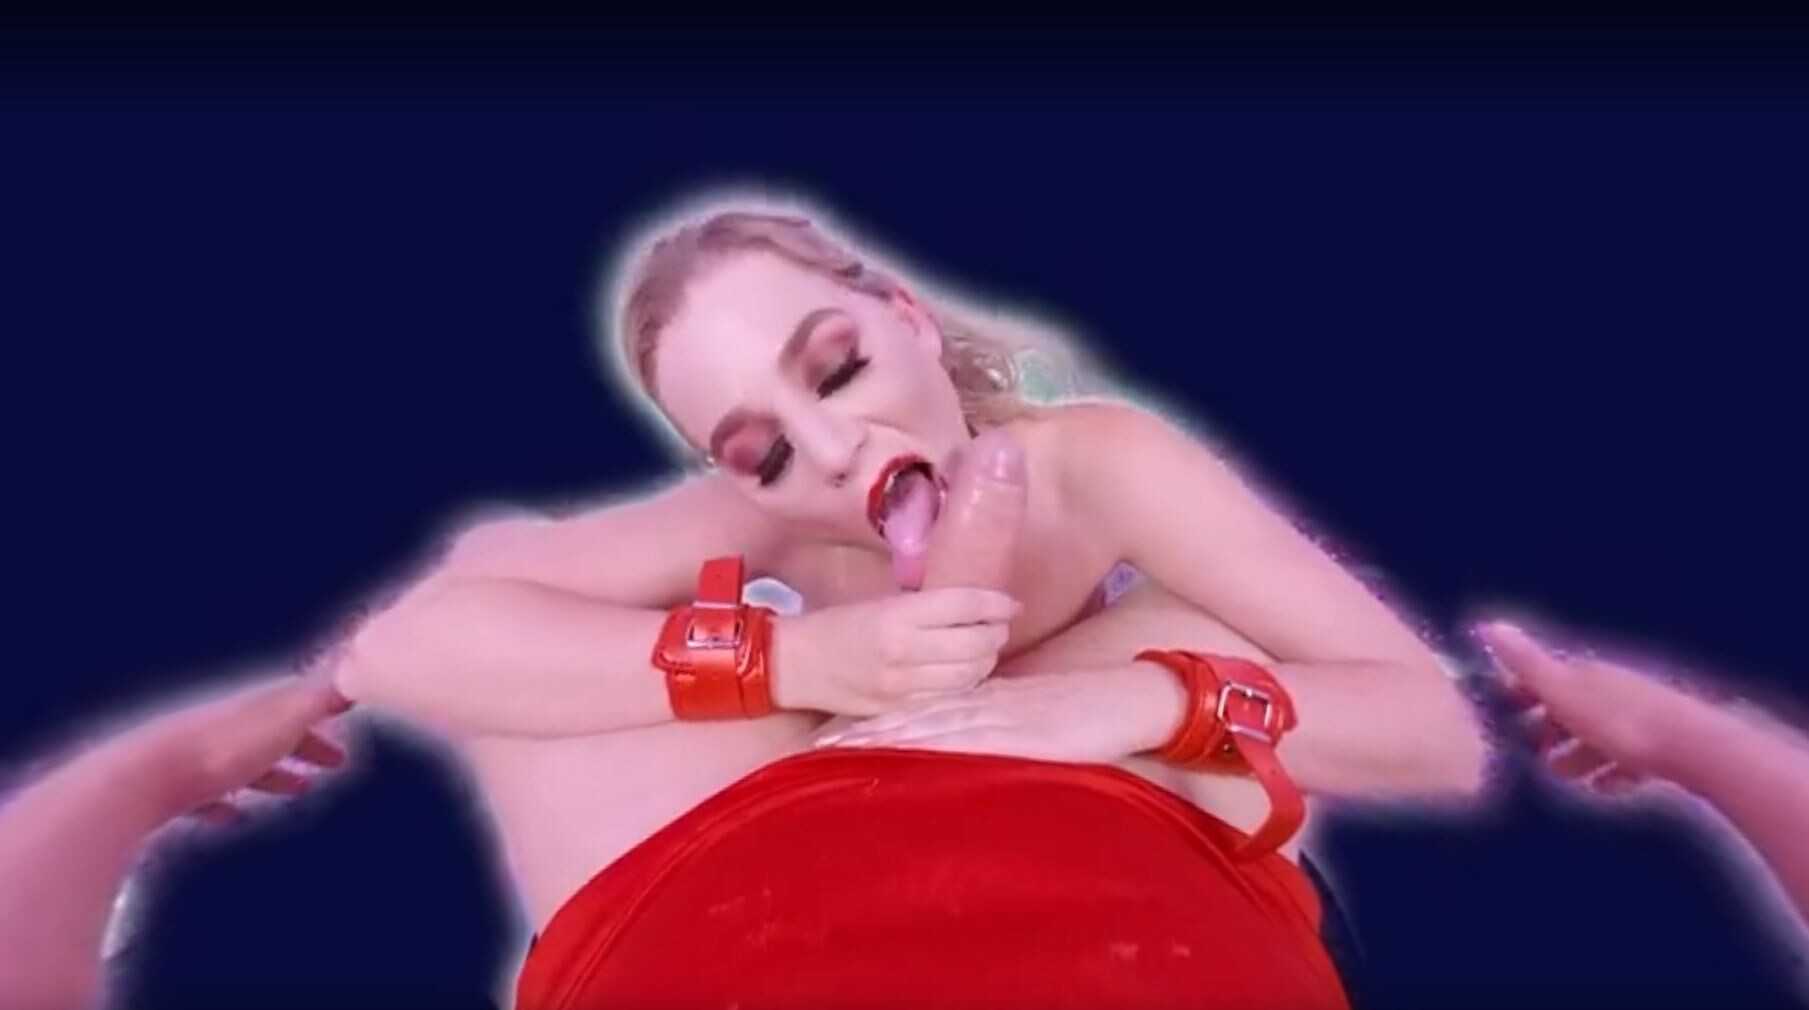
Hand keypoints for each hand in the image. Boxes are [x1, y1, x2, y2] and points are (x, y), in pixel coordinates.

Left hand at [118, 670, 353, 825]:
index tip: (352, 715)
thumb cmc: (225, 749)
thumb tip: (359, 665)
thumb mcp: (287, 716)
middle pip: (277, 732)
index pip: (303, 701)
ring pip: (246, 762)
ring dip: (274, 774)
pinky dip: (225, 803)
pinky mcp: (177, 790)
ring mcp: (201, 757)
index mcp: (260, 708)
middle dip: (308, 744)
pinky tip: (234, 817)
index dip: (330, 709)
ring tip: (299, 790)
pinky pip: (208, 795)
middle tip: (337, 762)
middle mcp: (232, 726)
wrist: (148, 775)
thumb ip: (323, 695)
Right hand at [773, 588, 1021, 716]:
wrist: (793, 666)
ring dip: (986, 660)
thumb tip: (973, 606)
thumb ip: (925, 607)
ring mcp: (903, 688)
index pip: (964, 606)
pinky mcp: (899, 712)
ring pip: (969, 676)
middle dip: (996, 633)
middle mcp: (905, 653)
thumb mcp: (880, 603)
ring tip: (985, 649)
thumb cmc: (836, 626)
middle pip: (976, 644)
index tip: (1009, 603)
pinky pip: (949, 698)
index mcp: (897, 617)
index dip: (995, 604)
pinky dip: (965, 684)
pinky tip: (964, 674)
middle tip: (998, 625)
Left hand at [812, 662, 1184, 762]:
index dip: (876, 724)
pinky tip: (902, 755)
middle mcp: (982, 704)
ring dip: (882, 740)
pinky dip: (929, 747)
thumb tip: (968, 753)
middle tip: (815, 747)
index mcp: (984, 700)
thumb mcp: (1033, 718)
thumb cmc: (1088, 712)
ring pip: (928, 726)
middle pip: (911, 717)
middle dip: (863, 733)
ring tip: (838, 753)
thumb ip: (1000, 731)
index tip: (835, 737)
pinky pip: (966, 740)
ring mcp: (999, 717)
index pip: (920, 711)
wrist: (1130, 698)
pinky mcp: (1019, 734)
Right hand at [1476, 620, 1716, 795]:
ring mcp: (1639, 716)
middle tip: (1530, 755)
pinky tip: (1604, 788)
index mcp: (1586, 674)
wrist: (1694, 747)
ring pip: (1598, 734)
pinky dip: (1611, 771)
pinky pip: (1628, 757)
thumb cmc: (1619, 721)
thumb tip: (1489, 624)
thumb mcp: (1562, 690)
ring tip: (1564, 779)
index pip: (1543, 678)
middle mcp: (1612, 688)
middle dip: (1548, 729)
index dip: (1519, 695)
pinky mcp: (1662, 745)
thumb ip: (1525, 662)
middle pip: (1571, 708)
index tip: (1501, 717)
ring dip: (1577, 755)